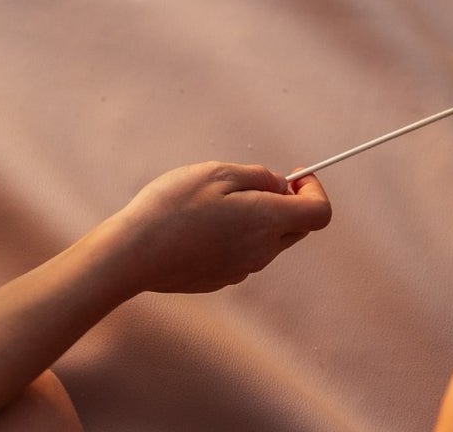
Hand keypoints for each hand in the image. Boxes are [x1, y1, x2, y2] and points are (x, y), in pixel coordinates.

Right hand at [113, 163, 331, 294]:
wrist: (132, 255)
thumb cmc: (173, 207)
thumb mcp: (217, 173)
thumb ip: (259, 177)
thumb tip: (281, 186)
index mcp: (267, 222)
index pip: (319, 213)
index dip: (313, 190)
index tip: (296, 175)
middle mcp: (262, 252)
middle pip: (296, 228)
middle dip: (287, 204)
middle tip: (256, 184)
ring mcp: (241, 270)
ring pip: (267, 242)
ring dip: (258, 220)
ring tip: (217, 203)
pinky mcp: (220, 280)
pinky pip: (242, 255)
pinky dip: (235, 237)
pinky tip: (202, 226)